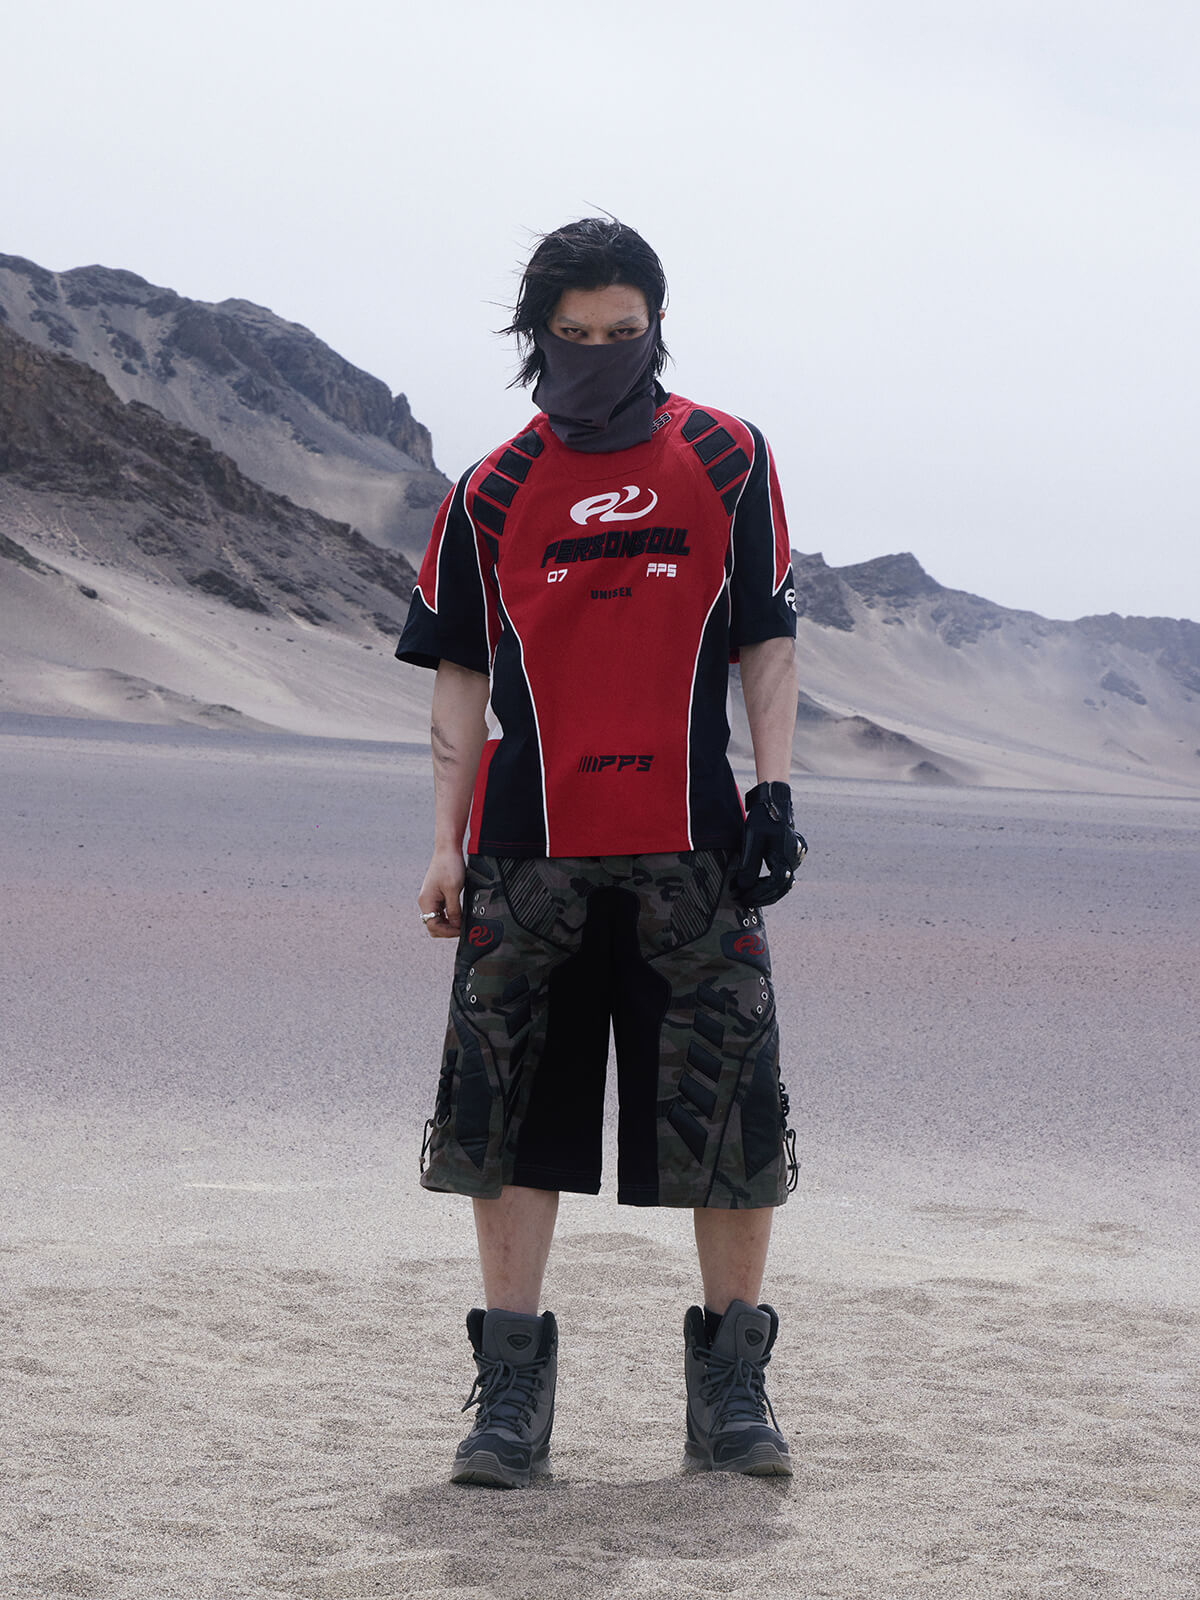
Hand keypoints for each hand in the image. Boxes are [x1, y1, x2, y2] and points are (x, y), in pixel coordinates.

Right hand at [417, 847, 465, 938]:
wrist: (447, 849)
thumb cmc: (449, 866)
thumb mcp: (454, 890)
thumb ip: (454, 910)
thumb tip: (456, 926)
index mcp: (426, 901)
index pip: (433, 926)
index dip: (447, 932)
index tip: (461, 931)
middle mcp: (425, 901)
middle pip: (433, 925)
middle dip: (447, 929)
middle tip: (462, 929)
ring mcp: (430, 898)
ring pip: (437, 919)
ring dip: (449, 923)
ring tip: (462, 922)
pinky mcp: (436, 894)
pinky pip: (441, 911)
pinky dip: (449, 915)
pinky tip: (459, 914)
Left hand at [733, 782, 806, 906]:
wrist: (773, 804)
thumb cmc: (762, 820)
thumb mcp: (751, 841)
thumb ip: (749, 866)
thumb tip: (744, 887)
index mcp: (785, 856)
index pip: (773, 885)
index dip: (757, 894)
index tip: (742, 899)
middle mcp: (794, 859)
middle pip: (781, 888)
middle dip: (762, 897)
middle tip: (744, 902)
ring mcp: (796, 857)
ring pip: (784, 883)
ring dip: (768, 892)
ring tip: (750, 896)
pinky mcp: (793, 855)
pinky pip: (784, 875)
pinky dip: (772, 883)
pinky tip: (758, 885)